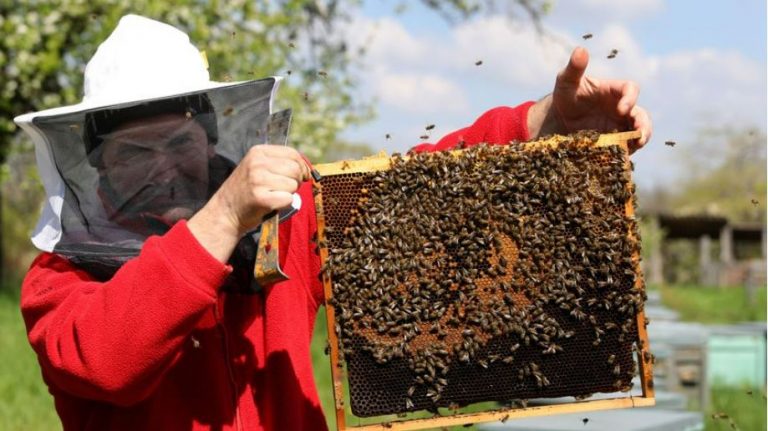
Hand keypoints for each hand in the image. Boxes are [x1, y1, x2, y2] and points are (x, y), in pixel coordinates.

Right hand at [188, 145, 310, 261]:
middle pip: (295, 169)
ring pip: (293, 184)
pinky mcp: (261, 198)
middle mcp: (257, 163)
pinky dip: (284, 204)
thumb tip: (308, 169)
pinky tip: (271, 204)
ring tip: (273, 195)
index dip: (302, 166)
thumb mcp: (258, 168)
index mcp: (258, 152)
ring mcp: (258, 179)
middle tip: (283, 189)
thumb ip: (280, 163)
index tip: (301, 176)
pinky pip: (288, 199)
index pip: (293, 153)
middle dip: (296, 181)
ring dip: (289, 193)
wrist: (225, 212)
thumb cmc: (247, 191)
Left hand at [528, 47, 651, 152]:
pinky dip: (627, 152)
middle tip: (638, 135)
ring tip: (636, 146)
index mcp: (614, 91)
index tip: (621, 110)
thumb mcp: (565, 82)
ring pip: (639, 132)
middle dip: (643, 124)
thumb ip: (574, 69)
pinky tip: (622, 157)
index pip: (631, 90)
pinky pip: (626, 148)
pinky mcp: (614, 142)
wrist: (558, 120)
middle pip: (641, 114)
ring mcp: (620, 126)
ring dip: (641, 139)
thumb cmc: (565, 96)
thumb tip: (580, 49)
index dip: (630, 99)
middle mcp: (622, 108)